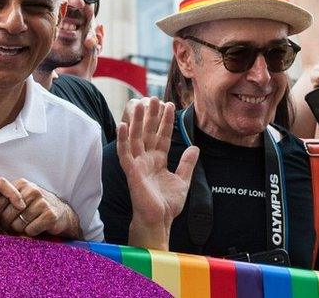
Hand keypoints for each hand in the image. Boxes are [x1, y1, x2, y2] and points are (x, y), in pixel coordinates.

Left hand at [0, 179, 81, 237]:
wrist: (61, 213)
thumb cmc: (35, 208)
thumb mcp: (20, 199)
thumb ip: (3, 202)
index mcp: (21, 184)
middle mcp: (31, 190)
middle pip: (7, 216)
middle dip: (8, 226)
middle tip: (14, 228)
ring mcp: (42, 201)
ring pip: (17, 225)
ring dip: (20, 230)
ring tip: (27, 226)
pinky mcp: (50, 215)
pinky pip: (30, 230)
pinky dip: (31, 233)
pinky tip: (36, 228)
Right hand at [118, 97, 198, 249]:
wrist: (159, 220)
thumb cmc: (168, 204)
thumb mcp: (182, 180)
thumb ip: (186, 163)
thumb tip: (195, 147)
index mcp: (158, 160)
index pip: (162, 136)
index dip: (166, 121)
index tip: (170, 105)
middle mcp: (146, 159)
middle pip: (148, 133)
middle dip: (152, 116)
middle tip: (154, 98)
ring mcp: (138, 164)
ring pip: (136, 138)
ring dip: (137, 121)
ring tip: (140, 104)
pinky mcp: (131, 172)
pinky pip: (124, 153)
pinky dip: (122, 139)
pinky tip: (122, 125)